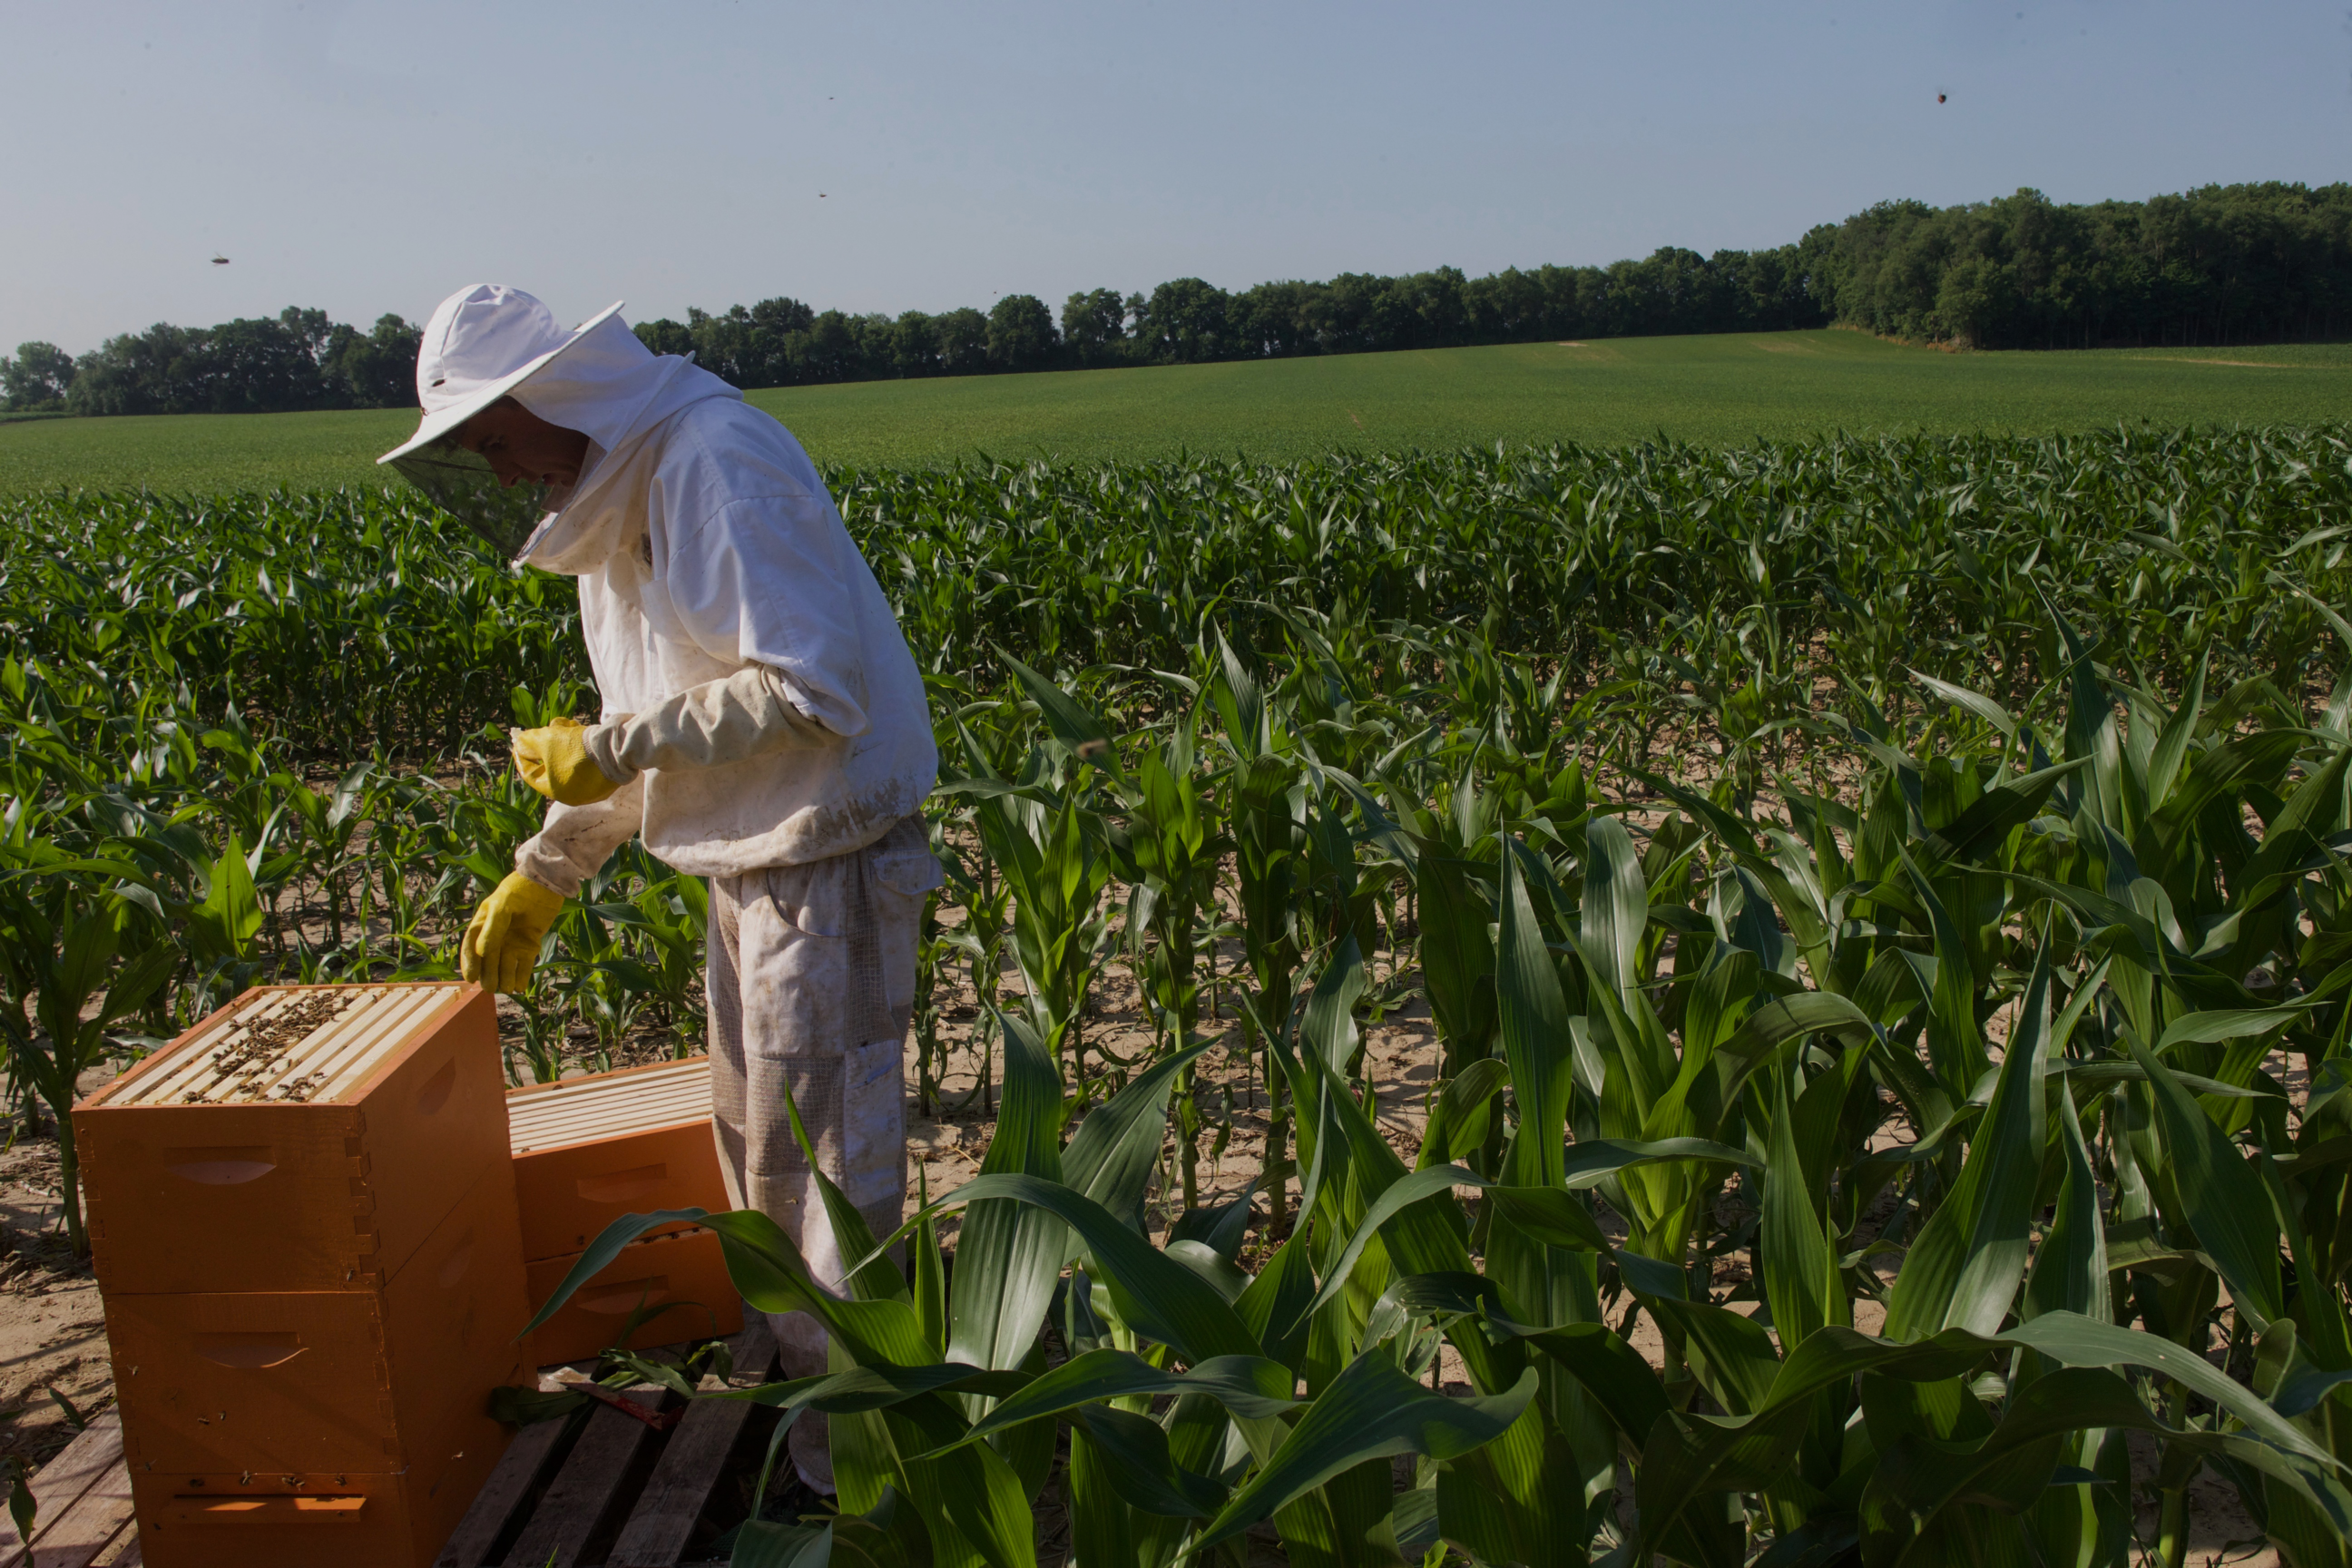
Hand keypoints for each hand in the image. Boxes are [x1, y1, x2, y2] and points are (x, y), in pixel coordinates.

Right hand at [460, 873, 565, 993]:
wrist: (546, 883)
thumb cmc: (519, 891)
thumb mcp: (502, 906)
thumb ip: (492, 928)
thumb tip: (481, 953)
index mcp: (482, 925)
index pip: (471, 948)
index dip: (470, 964)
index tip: (471, 979)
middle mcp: (496, 936)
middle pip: (489, 960)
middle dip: (489, 975)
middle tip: (491, 988)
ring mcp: (513, 941)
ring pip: (506, 965)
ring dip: (505, 977)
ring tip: (508, 988)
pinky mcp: (530, 945)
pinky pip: (524, 964)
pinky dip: (522, 976)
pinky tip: (521, 987)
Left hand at [513, 716, 622, 804]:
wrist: (615, 748)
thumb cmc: (575, 749)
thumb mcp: (545, 740)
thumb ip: (528, 742)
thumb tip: (519, 743)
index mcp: (555, 791)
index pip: (530, 774)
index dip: (522, 755)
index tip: (518, 740)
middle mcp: (573, 793)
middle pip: (551, 764)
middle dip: (548, 742)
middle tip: (550, 726)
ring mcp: (591, 786)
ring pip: (569, 759)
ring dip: (565, 739)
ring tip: (568, 724)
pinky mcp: (605, 775)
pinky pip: (585, 761)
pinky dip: (580, 746)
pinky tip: (581, 731)